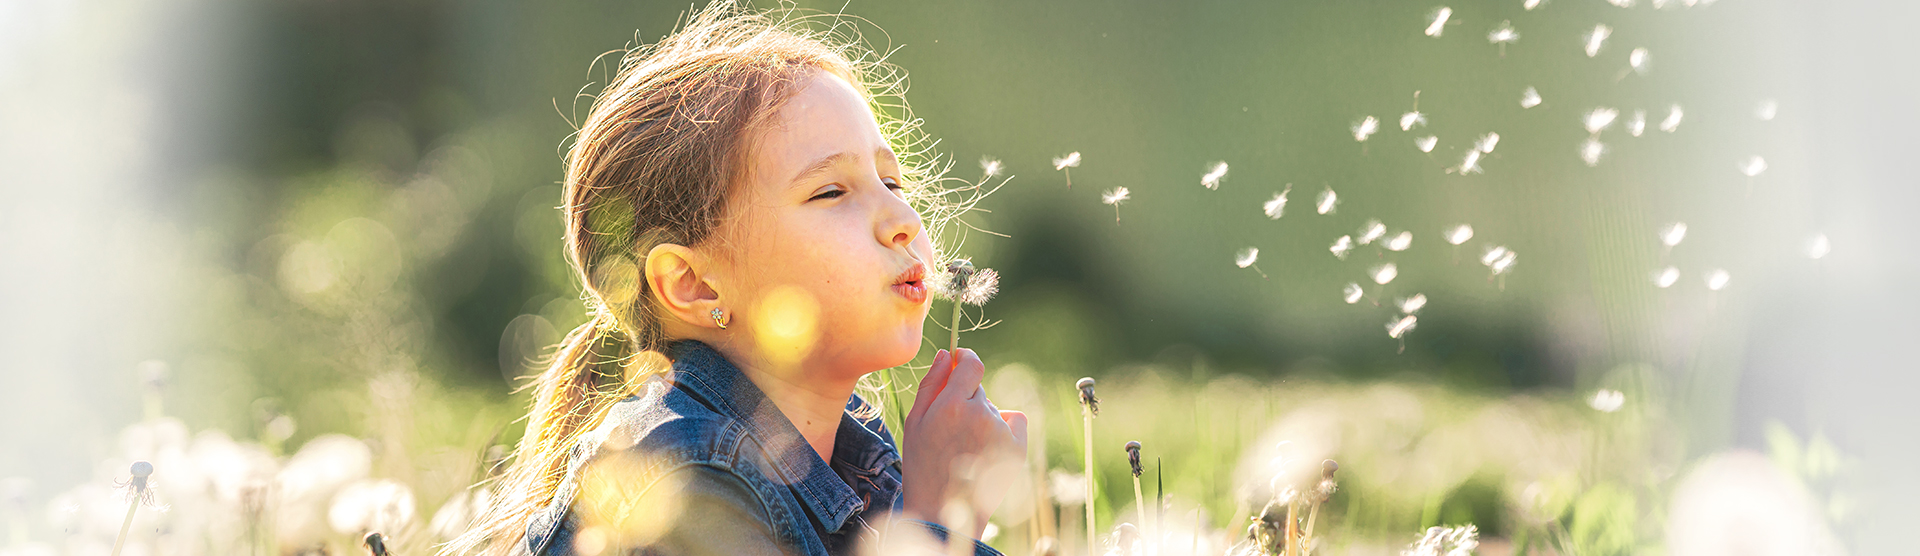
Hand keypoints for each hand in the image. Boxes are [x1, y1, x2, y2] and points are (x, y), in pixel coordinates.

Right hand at [900, 349, 1028, 539]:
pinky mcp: (1017, 448)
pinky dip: (1005, 426)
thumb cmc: (922, 466)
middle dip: (966, 399)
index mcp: (951, 406)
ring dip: (982, 417)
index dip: (966, 357)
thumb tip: (946, 354)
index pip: (971, 364)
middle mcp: (980, 415)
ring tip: (966, 447)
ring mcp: (1001, 432)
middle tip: (952, 429)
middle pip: (978, 389)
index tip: (961, 360)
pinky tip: (987, 447)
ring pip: (992, 408)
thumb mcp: (915, 422)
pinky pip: (1014, 420)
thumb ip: (931, 384)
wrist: (943, 512)